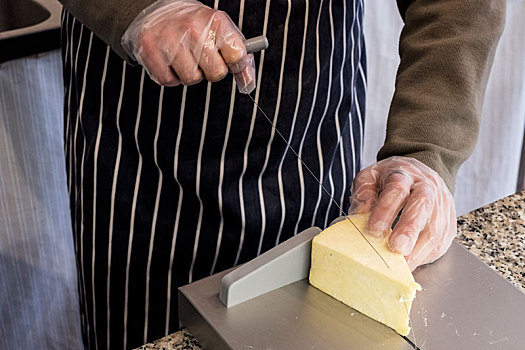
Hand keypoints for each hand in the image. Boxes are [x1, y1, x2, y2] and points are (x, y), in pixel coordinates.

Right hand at [121, 0, 255, 92]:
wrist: (157, 11)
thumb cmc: (195, 26)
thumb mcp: (221, 31)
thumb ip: (239, 56)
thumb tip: (248, 84)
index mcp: (215, 21)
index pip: (238, 57)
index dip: (237, 66)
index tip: (232, 63)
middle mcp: (193, 28)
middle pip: (216, 73)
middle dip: (211, 70)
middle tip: (202, 57)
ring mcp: (170, 40)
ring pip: (192, 79)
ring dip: (190, 74)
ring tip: (184, 56)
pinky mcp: (150, 52)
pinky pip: (170, 81)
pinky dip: (171, 75)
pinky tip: (170, 59)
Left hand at [349, 156, 456, 270]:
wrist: (419, 174)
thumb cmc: (390, 180)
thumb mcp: (370, 177)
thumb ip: (364, 194)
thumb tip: (360, 214)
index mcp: (404, 174)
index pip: (396, 189)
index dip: (385, 210)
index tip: (373, 230)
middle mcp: (426, 187)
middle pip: (421, 206)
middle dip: (409, 229)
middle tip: (396, 248)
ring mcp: (442, 205)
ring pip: (435, 227)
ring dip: (418, 249)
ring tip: (401, 265)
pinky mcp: (449, 223)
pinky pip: (441, 242)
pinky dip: (425, 256)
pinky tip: (411, 263)